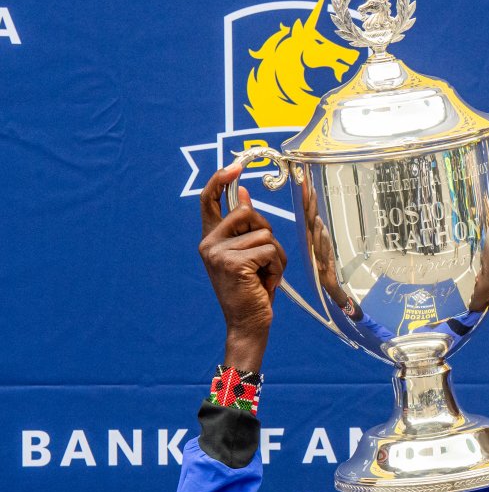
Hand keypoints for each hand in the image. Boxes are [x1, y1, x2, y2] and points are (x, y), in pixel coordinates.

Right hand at [198, 164, 287, 370]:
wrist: (248, 323)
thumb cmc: (252, 289)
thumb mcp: (248, 254)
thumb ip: (244, 227)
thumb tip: (244, 193)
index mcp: (210, 238)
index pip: (209, 201)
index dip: (220, 181)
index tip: (234, 167)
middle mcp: (209, 243)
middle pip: (249, 212)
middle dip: (267, 233)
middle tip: (265, 261)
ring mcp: (218, 253)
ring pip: (265, 233)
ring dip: (276, 256)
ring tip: (265, 275)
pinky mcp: (233, 262)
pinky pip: (269, 249)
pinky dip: (277, 267)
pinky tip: (267, 283)